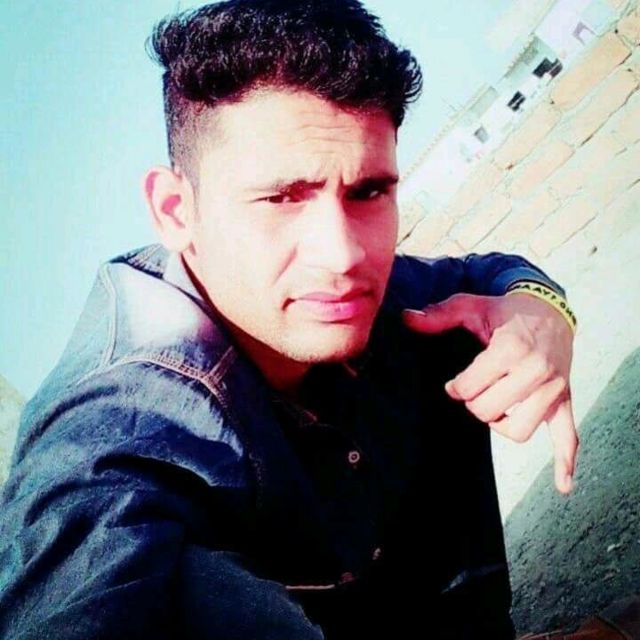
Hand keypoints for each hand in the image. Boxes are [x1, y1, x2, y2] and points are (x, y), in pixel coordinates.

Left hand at [402, 292, 577, 493]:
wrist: (549, 311)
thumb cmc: (505, 313)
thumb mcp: (471, 306)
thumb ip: (438, 315)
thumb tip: (407, 318)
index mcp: (510, 349)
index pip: (469, 388)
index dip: (455, 388)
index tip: (455, 384)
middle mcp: (535, 370)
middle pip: (489, 410)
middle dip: (473, 403)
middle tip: (473, 391)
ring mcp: (553, 388)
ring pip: (519, 429)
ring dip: (500, 424)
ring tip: (494, 408)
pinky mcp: (565, 399)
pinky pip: (567, 435)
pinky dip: (565, 461)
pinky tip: (562, 484)